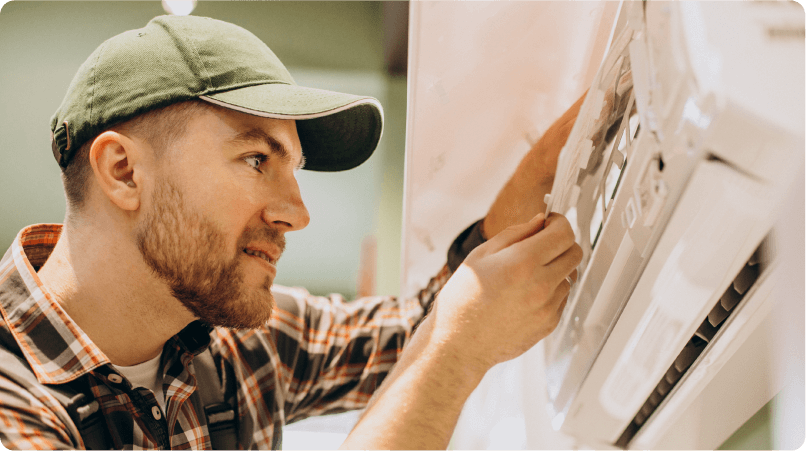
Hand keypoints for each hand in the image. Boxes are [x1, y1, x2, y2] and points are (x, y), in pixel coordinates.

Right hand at [432, 212, 581, 371]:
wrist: (459, 344)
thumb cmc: (463, 301)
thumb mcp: (480, 256)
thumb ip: (514, 234)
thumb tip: (539, 222)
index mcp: (523, 262)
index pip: (563, 233)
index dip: (558, 223)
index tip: (550, 223)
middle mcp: (541, 285)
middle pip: (575, 253)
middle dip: (562, 243)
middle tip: (543, 245)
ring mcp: (547, 307)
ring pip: (569, 276)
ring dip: (555, 269)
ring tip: (526, 276)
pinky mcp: (549, 324)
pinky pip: (561, 299)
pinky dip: (550, 292)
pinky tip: (525, 295)